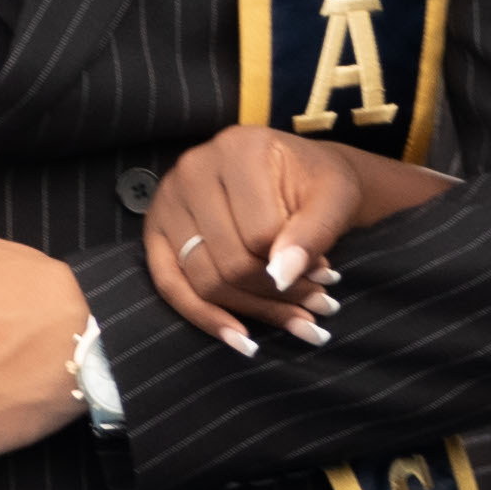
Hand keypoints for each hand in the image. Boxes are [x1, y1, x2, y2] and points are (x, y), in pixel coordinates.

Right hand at [138, 129, 452, 349]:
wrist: (300, 175)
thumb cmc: (318, 185)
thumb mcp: (335, 199)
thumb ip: (314, 232)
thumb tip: (280, 276)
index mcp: (237, 149)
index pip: (260, 233)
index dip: (295, 266)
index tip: (329, 279)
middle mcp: (192, 168)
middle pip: (229, 262)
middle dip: (277, 296)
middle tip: (319, 307)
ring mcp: (167, 199)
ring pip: (204, 280)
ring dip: (253, 311)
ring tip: (299, 321)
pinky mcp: (155, 229)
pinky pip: (170, 285)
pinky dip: (206, 318)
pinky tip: (242, 340)